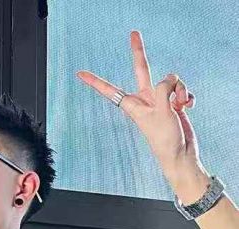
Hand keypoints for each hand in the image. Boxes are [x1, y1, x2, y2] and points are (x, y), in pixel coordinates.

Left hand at [76, 30, 199, 176]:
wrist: (181, 155)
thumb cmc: (166, 140)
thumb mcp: (162, 112)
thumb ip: (164, 89)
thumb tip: (171, 78)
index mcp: (134, 105)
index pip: (110, 90)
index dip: (95, 82)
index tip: (80, 74)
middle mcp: (146, 100)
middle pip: (142, 69)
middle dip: (139, 52)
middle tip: (134, 33)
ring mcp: (160, 101)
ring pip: (172, 80)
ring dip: (180, 90)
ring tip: (179, 106)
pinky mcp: (174, 104)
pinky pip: (182, 90)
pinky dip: (187, 96)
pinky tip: (188, 107)